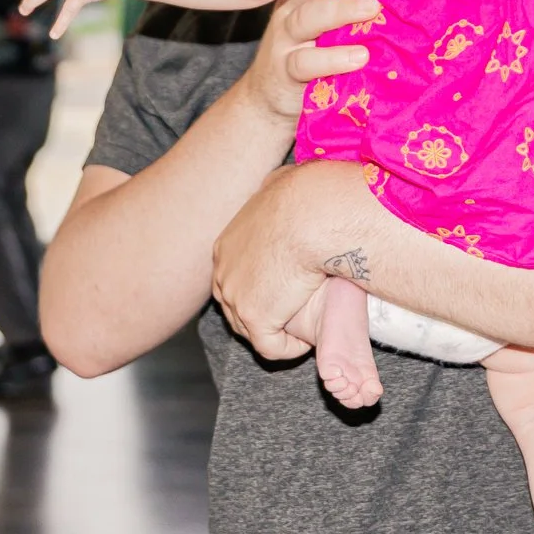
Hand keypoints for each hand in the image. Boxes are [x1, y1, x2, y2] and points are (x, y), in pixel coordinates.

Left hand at [211, 161, 371, 361]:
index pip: (235, 278)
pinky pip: (271, 347)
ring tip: (305, 325)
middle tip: (295, 312)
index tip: (286, 289)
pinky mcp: (255, 318)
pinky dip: (290, 348)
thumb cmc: (304, 195)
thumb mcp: (280, 185)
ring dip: (279, 331)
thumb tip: (278, 185)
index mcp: (226, 247)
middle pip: (238, 307)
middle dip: (267, 312)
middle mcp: (223, 273)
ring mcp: (235, 298)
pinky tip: (307, 339)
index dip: (261, 288)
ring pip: (253, 330)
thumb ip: (272, 192)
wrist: (311, 215)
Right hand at [231, 0, 378, 125]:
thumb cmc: (309, 56)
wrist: (267, 101)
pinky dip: (333, 58)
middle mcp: (289, 11)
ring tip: (371, 8)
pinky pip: (305, 62)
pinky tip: (360, 57)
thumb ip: (348, 8)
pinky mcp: (284, 72)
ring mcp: (284, 41)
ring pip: (307, 18)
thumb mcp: (323, 28)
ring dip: (340, 10)